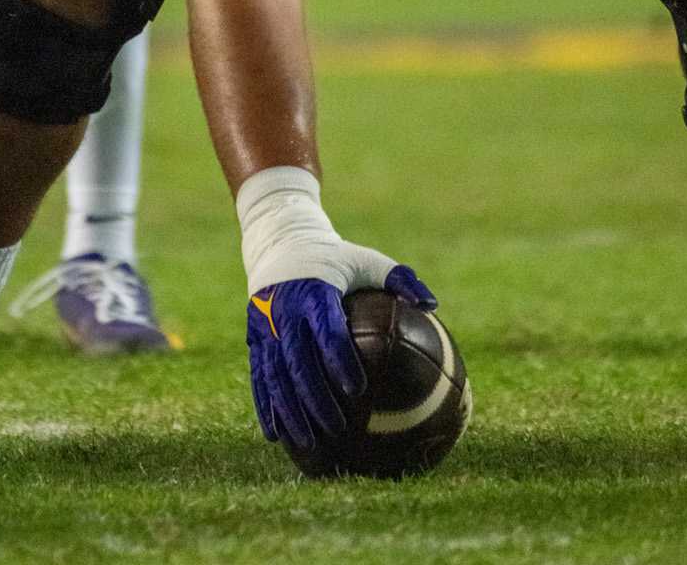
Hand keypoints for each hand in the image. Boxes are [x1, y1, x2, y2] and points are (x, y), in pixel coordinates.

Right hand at [246, 255, 436, 449]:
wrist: (280, 241)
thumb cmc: (334, 257)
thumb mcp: (366, 260)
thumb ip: (399, 279)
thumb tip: (432, 305)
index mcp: (315, 290)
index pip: (328, 330)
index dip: (340, 360)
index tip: (358, 389)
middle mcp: (285, 309)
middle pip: (298, 360)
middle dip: (315, 398)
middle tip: (338, 428)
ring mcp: (265, 324)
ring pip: (276, 374)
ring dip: (290, 411)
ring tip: (308, 445)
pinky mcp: (254, 335)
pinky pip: (259, 374)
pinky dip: (266, 405)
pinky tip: (276, 435)